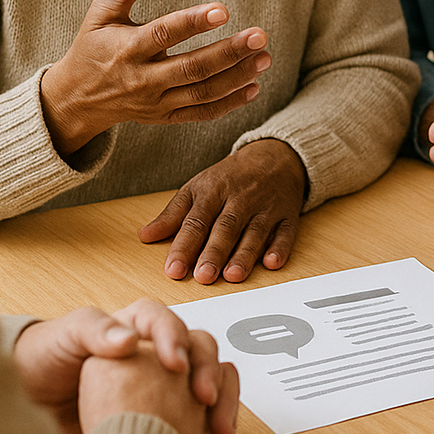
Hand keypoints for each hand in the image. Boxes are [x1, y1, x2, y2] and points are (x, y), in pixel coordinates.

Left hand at [11, 298, 235, 433]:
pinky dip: (217, 417)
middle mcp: (157, 346)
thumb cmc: (47, 356)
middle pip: (199, 346)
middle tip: (203, 396)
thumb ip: (94, 330)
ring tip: (220, 425)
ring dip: (223, 395)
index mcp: (135, 322)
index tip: (175, 364)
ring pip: (211, 373)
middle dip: (208, 370)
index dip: (175, 338)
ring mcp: (165, 377)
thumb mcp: (65, 335)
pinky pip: (204, 405)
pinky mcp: (168, 404)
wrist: (33, 398)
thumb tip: (128, 339)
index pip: (164, 321)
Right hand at [40, 0, 271, 153]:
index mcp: (128, 49)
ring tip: (265, 58)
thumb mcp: (99, 16)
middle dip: (229, 53)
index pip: (165, 34)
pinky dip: (229, 104)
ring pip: (202, 93)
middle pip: (192, 68)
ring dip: (237, 77)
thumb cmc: (92, 48)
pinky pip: (201, 114)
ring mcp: (155, 102)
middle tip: (259, 36)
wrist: (76, 99)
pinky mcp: (164, 117)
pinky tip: (253, 87)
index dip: (194, 22)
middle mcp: (143, 78)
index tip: (224, 10)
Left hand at [140, 138, 306, 283]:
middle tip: (203, 276)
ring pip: (255, 232)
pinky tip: (272, 263)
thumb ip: (173, 214)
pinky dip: (280, 247)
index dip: (184, 246)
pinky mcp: (288, 215)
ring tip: (232, 275)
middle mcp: (240, 199)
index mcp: (213, 191)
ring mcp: (266, 207)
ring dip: (245, 254)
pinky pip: (286, 231)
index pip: (196, 221)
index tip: (174, 269)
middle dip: (214, 252)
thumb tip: (145, 236)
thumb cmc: (230, 178)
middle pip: (226, 227)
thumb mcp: (198, 188)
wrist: (274, 157)